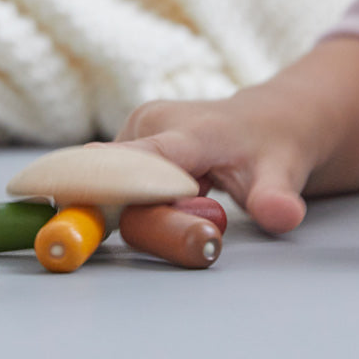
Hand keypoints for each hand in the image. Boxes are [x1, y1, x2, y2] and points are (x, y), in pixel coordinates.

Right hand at [114, 88, 314, 234]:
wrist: (269, 119)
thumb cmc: (273, 145)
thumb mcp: (286, 171)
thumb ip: (276, 197)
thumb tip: (282, 215)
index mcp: (189, 130)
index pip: (140, 161)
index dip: (107, 184)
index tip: (73, 201)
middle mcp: (150, 125)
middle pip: (126, 196)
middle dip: (161, 228)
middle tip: (209, 239)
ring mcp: (134, 134)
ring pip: (120, 200)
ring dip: (158, 222)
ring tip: (210, 206)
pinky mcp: (127, 148)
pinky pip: (120, 194)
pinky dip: (149, 212)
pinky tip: (189, 200)